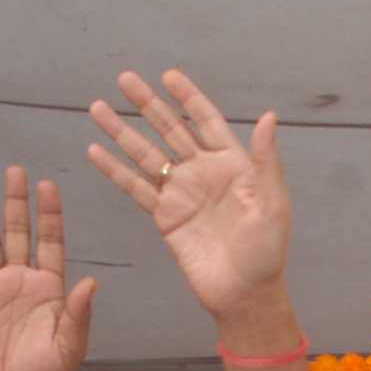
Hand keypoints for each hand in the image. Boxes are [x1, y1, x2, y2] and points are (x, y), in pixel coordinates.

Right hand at [0, 168, 96, 370]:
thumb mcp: (69, 346)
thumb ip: (78, 314)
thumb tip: (91, 281)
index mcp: (49, 288)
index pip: (50, 242)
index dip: (49, 215)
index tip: (49, 186)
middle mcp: (21, 281)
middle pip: (18, 234)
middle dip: (18, 204)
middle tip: (17, 171)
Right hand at [86, 69, 293, 332]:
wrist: (244, 294)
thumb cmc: (267, 252)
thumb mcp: (274, 205)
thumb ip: (267, 161)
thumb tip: (269, 116)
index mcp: (233, 164)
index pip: (206, 120)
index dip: (188, 97)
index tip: (168, 75)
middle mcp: (204, 172)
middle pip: (170, 129)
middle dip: (147, 104)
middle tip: (124, 79)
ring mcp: (181, 193)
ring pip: (146, 154)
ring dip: (122, 131)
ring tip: (97, 107)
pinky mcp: (164, 216)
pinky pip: (135, 187)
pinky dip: (114, 170)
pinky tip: (96, 151)